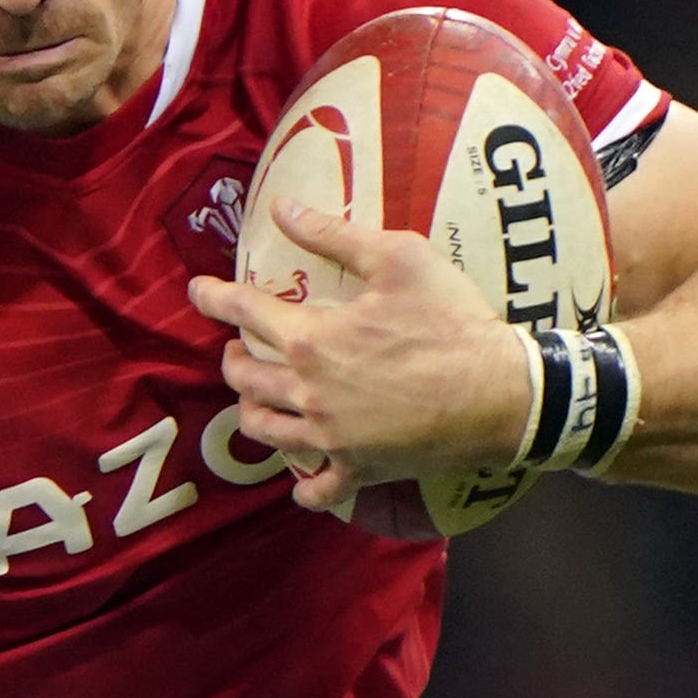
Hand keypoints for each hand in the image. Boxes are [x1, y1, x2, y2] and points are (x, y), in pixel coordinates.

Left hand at [183, 199, 532, 503]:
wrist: (501, 393)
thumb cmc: (452, 320)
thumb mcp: (399, 258)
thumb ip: (335, 234)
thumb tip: (282, 208)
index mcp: (312, 338)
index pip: (244, 311)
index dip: (214, 297)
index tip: (197, 291)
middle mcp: (307, 392)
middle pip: (244, 377)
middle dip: (232, 357)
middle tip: (238, 347)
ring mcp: (330, 437)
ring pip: (264, 430)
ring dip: (252, 409)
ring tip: (258, 397)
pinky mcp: (358, 469)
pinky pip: (316, 489)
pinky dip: (303, 487)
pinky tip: (302, 482)